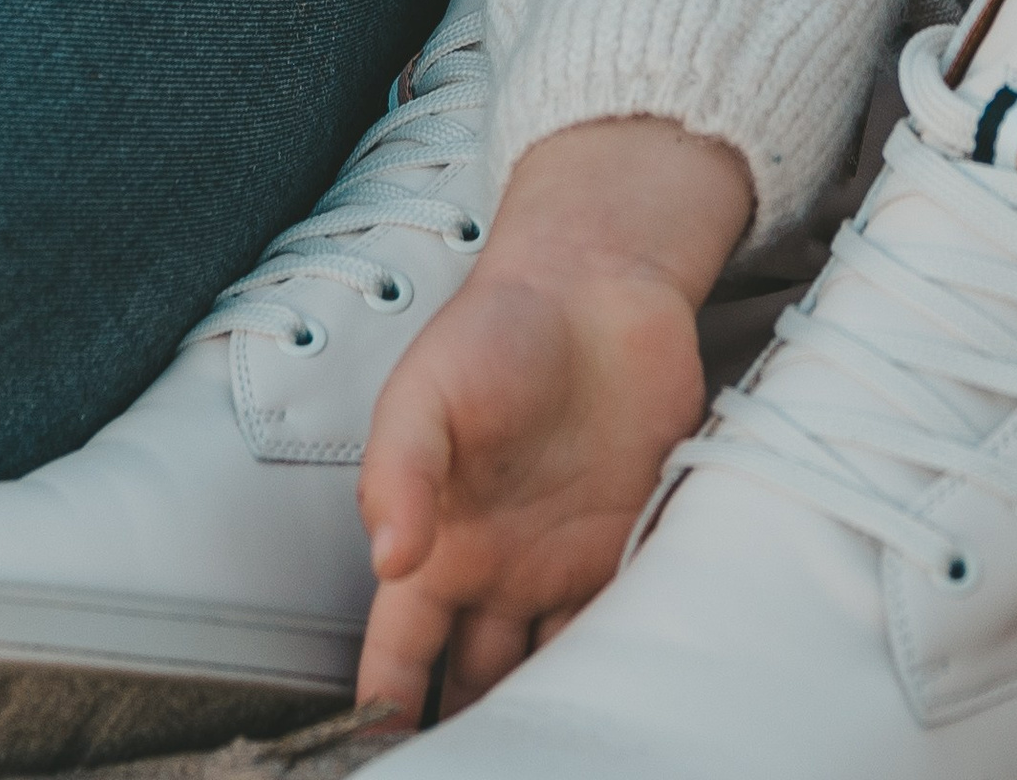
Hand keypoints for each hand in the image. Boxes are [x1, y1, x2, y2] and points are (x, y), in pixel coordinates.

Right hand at [353, 117, 749, 722]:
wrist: (599, 285)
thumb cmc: (498, 330)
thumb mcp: (426, 392)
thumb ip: (398, 471)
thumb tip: (388, 556)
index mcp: (436, 549)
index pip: (400, 657)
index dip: (386, 714)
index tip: (382, 759)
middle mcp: (498, 575)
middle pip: (476, 687)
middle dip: (475, 738)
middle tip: (493, 770)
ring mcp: (565, 568)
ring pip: (552, 674)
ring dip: (556, 715)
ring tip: (564, 754)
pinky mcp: (630, 548)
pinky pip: (626, 629)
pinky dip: (629, 668)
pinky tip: (635, 705)